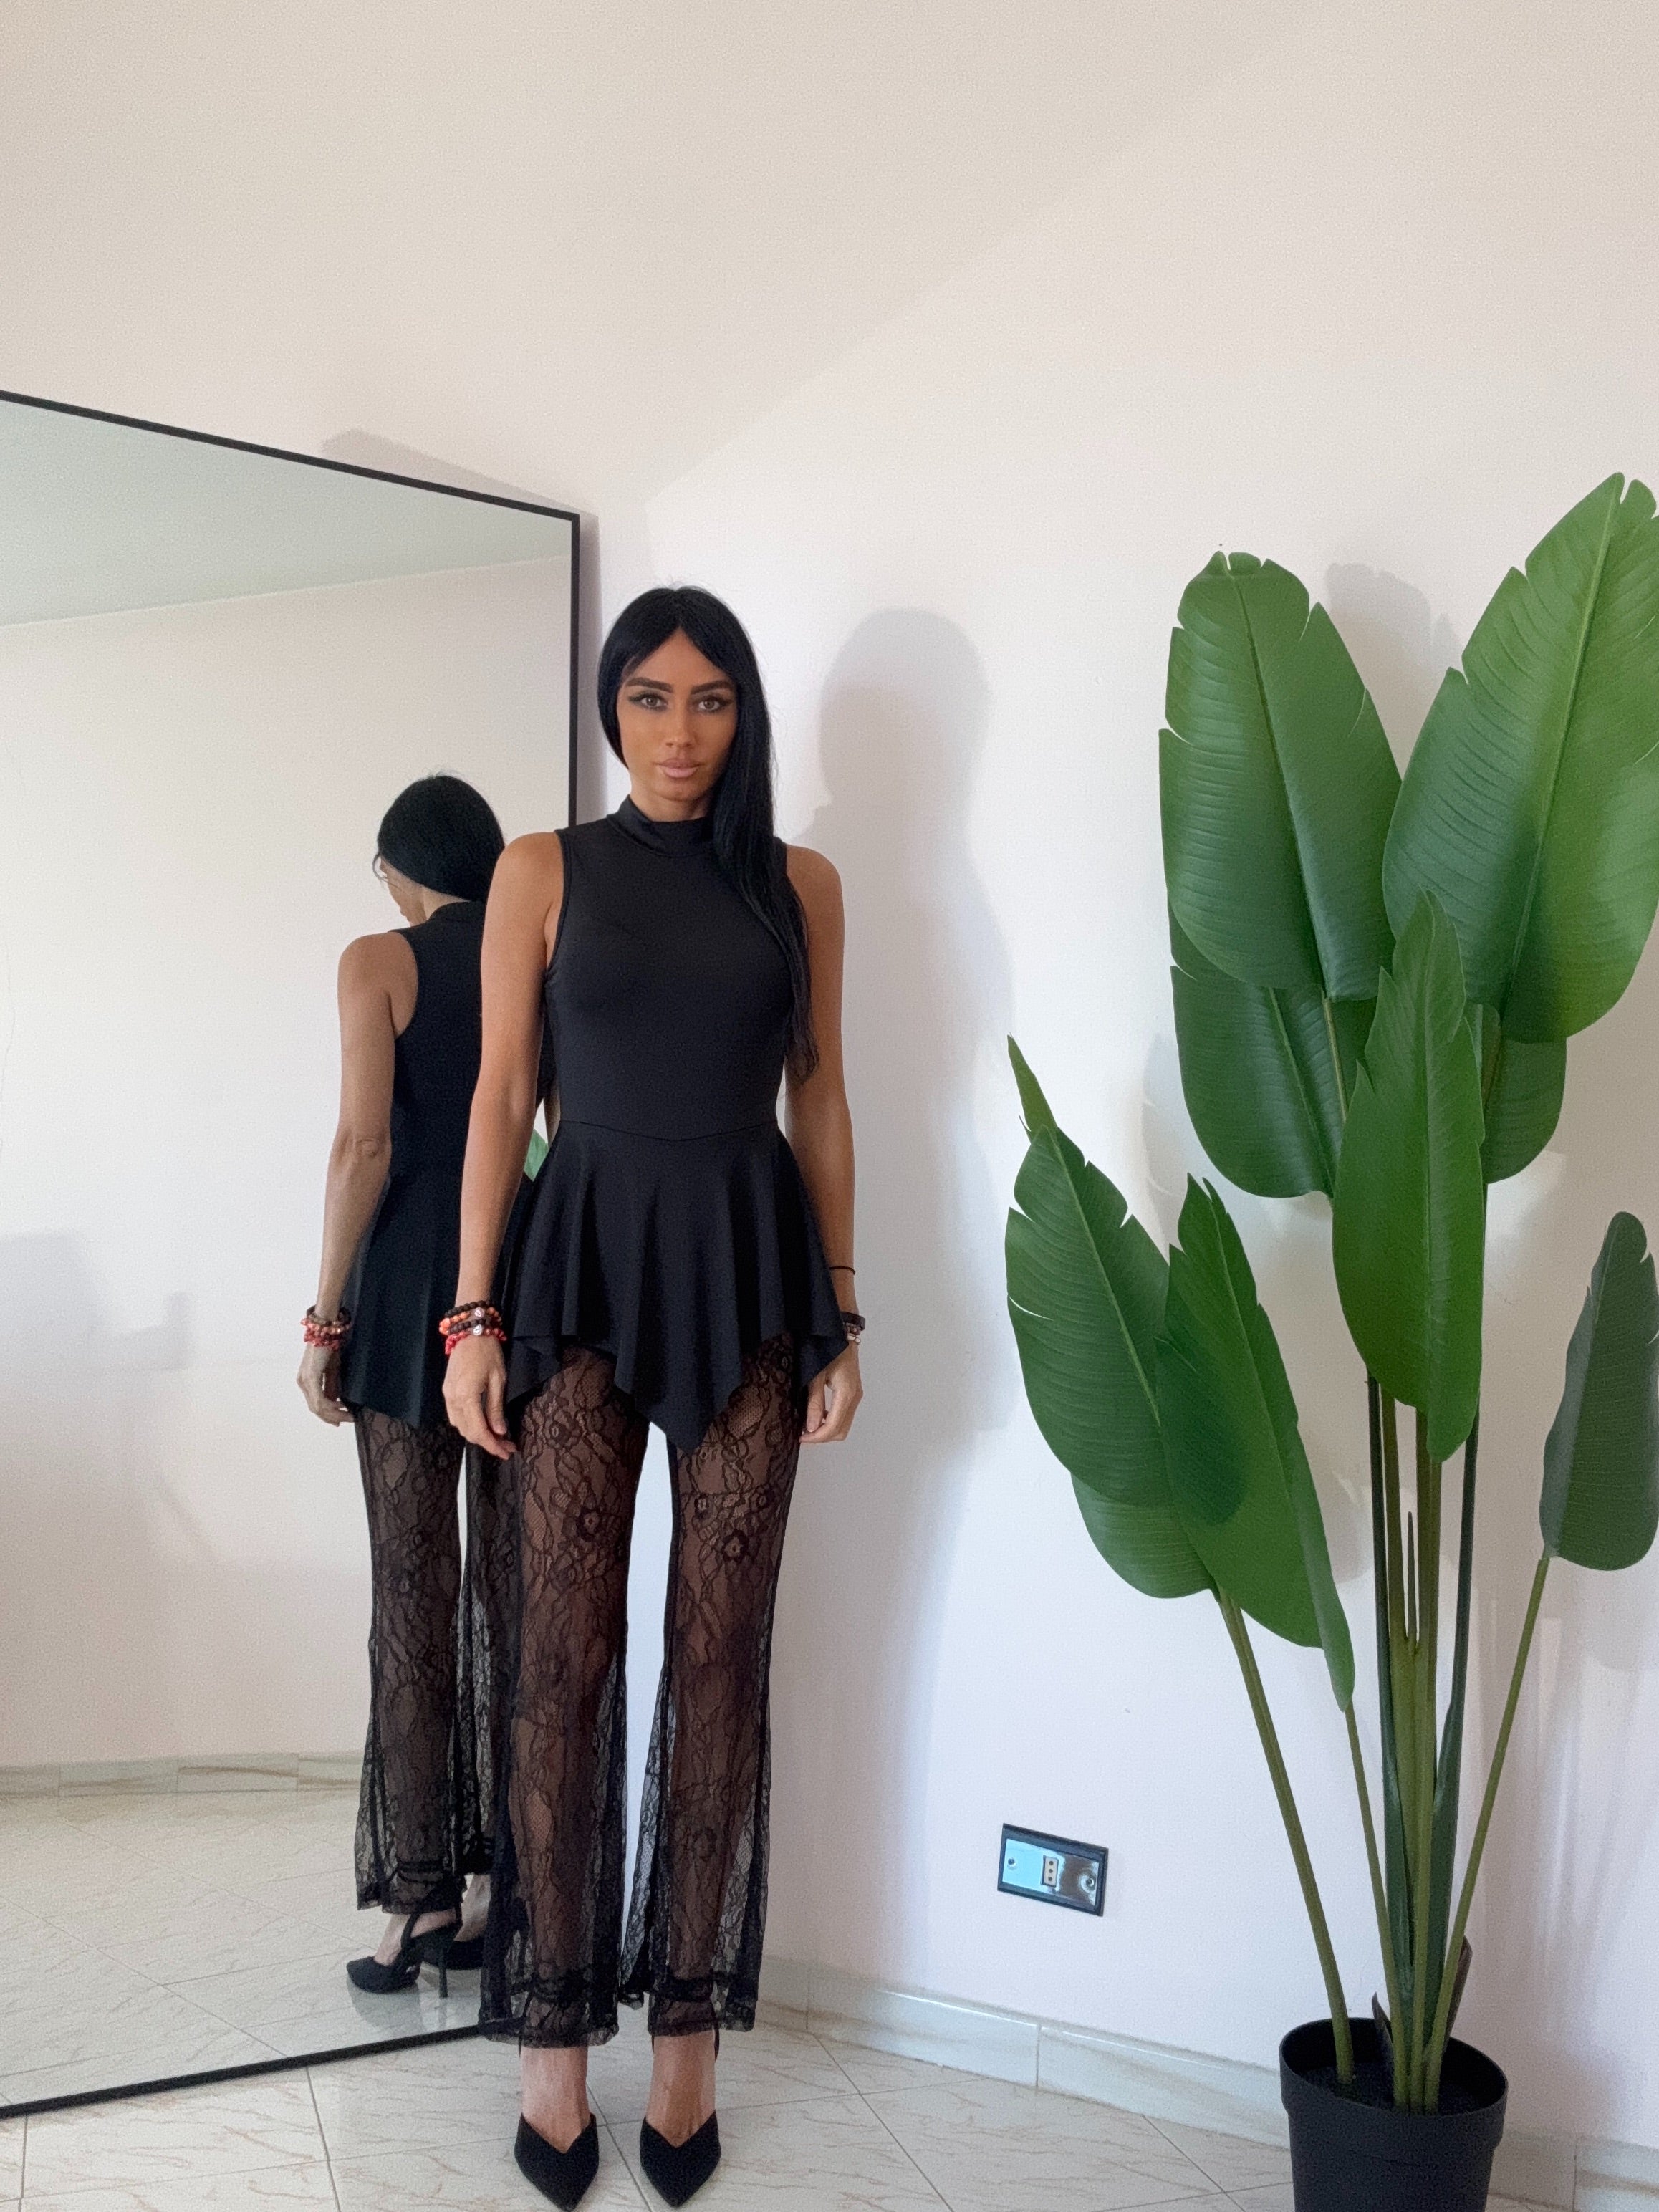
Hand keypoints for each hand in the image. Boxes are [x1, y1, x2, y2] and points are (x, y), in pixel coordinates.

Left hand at [297, 1343, 352, 1425]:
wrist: (325, 1329)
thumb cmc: (329, 1345)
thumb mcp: (332, 1369)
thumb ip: (331, 1387)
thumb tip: (334, 1402)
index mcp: (306, 1380)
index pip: (315, 1404)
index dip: (328, 1415)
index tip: (340, 1420)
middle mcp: (303, 1382)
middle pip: (315, 1408)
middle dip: (332, 1417)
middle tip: (348, 1420)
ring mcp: (306, 1380)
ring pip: (317, 1406)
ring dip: (333, 1414)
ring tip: (348, 1415)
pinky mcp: (311, 1377)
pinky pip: (319, 1399)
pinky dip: (330, 1406)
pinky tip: (341, 1407)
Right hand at [444, 1333, 513, 1458]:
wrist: (470, 1331)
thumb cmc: (488, 1352)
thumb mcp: (499, 1379)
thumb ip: (495, 1408)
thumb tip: (500, 1431)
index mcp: (466, 1397)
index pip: (479, 1430)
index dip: (493, 1445)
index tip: (507, 1453)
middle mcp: (452, 1400)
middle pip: (468, 1432)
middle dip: (488, 1443)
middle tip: (507, 1446)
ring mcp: (447, 1396)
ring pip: (460, 1426)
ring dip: (478, 1435)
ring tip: (497, 1438)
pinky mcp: (447, 1392)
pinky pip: (455, 1416)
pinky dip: (469, 1425)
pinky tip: (482, 1425)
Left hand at [802, 1340, 860, 1443]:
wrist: (841, 1332)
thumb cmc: (828, 1348)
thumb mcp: (816, 1375)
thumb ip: (814, 1402)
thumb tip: (811, 1427)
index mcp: (846, 1394)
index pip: (833, 1427)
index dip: (816, 1437)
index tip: (801, 1437)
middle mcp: (854, 1397)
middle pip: (841, 1431)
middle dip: (822, 1437)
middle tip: (803, 1434)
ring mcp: (855, 1395)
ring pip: (843, 1424)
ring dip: (827, 1429)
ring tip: (808, 1425)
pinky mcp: (853, 1392)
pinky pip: (844, 1414)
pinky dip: (831, 1420)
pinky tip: (817, 1414)